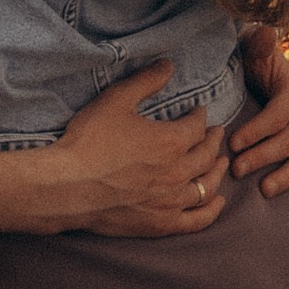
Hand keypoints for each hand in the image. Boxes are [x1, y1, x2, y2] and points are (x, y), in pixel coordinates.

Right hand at [49, 61, 230, 238]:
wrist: (68, 186)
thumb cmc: (90, 142)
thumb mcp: (116, 100)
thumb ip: (145, 81)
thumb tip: (168, 64)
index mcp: (171, 142)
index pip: (197, 126)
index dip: (200, 116)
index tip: (199, 111)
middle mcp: (178, 172)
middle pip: (207, 155)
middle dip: (214, 141)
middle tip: (216, 133)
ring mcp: (171, 201)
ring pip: (207, 186)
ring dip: (217, 171)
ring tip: (221, 162)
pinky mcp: (161, 224)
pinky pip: (197, 220)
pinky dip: (212, 210)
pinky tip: (218, 201)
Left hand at [231, 25, 288, 206]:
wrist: (260, 75)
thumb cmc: (253, 64)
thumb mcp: (254, 51)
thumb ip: (259, 44)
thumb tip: (264, 32)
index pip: (278, 115)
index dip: (257, 130)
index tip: (233, 142)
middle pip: (288, 141)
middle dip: (262, 156)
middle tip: (237, 169)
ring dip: (284, 176)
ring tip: (263, 190)